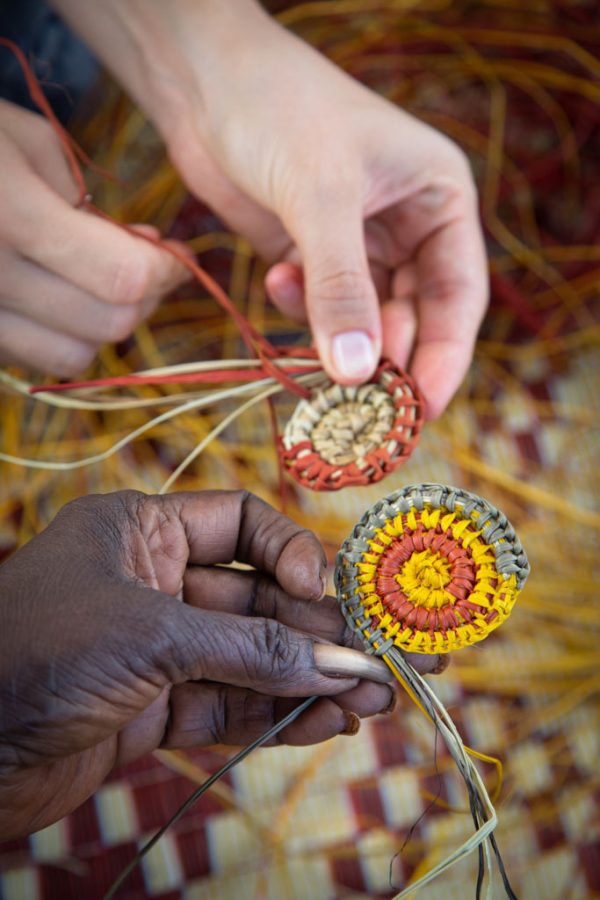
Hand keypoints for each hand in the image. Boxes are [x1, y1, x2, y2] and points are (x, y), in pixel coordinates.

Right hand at [0, 99, 188, 374]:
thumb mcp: (23, 138)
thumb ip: (87, 199)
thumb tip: (144, 250)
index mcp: (9, 213)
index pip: (122, 277)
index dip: (164, 270)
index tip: (173, 253)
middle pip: (107, 325)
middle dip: (145, 299)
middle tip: (146, 267)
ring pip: (73, 357)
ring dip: (102, 325)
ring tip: (99, 285)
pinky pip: (32, 358)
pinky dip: (58, 336)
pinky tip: (53, 297)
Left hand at [0, 489, 441, 838]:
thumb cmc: (33, 653)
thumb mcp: (149, 635)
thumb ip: (248, 649)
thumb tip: (337, 661)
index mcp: (141, 530)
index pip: (240, 521)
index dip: (290, 550)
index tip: (325, 589)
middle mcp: (153, 582)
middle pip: (257, 597)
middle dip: (318, 629)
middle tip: (382, 657)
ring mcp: (155, 649)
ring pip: (249, 657)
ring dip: (308, 678)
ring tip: (372, 700)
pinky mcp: (151, 710)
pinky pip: (227, 706)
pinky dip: (274, 715)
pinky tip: (325, 722)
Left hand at [154, 3, 487, 416]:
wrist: (206, 81)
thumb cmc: (280, 110)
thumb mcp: (320, 197)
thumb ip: (341, 288)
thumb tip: (358, 373)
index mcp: (439, 199)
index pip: (459, 295)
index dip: (444, 357)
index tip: (422, 410)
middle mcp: (408, 224)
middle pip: (415, 315)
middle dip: (386, 358)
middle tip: (361, 407)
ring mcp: (359, 241)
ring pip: (365, 316)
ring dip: (339, 337)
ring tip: (315, 353)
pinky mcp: (312, 252)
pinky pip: (320, 303)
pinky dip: (301, 306)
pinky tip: (276, 279)